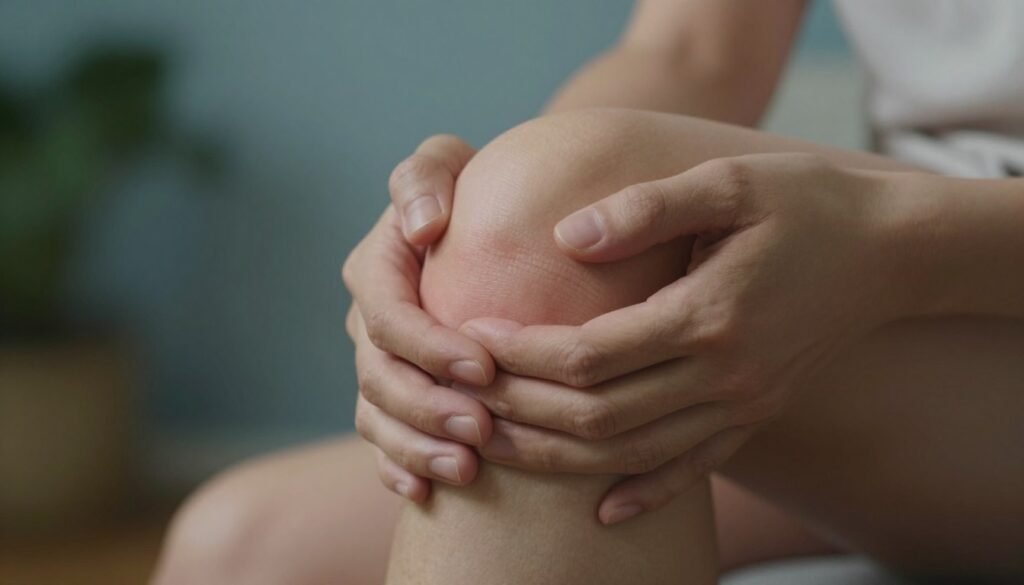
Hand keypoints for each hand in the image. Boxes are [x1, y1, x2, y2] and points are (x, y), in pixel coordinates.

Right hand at [343, 135, 494, 501]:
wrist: (486, 232)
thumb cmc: (474, 191)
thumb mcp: (450, 163)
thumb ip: (428, 176)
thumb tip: (422, 226)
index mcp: (376, 268)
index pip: (389, 315)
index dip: (429, 347)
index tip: (484, 367)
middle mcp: (368, 320)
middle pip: (380, 376)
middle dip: (427, 408)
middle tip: (480, 431)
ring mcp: (376, 362)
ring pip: (379, 417)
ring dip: (417, 447)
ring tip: (466, 470)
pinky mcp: (391, 397)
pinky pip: (381, 441)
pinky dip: (399, 466)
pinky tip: (424, 492)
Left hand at [457, 153, 908, 523]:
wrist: (890, 251)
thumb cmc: (805, 204)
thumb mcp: (728, 183)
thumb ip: (646, 208)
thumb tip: (565, 238)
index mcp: (708, 315)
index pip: (589, 355)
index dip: (520, 352)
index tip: (469, 334)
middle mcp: (725, 375)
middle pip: (599, 416)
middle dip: (520, 411)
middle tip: (461, 395)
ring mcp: (743, 404)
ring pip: (633, 455)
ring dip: (557, 458)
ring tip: (494, 445)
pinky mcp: (755, 416)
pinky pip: (692, 471)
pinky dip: (643, 493)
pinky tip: (600, 511)